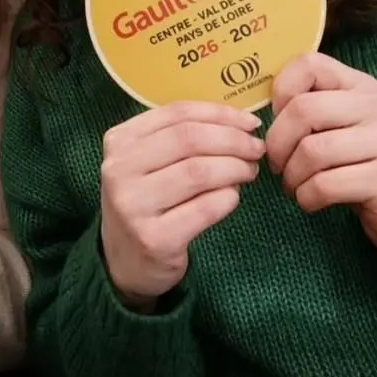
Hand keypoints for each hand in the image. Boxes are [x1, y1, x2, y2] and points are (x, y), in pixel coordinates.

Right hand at [100, 102, 264, 306]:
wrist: (124, 262)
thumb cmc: (145, 202)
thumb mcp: (148, 162)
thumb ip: (181, 139)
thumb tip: (240, 124)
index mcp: (119, 141)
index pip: (176, 113)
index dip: (220, 114)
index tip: (250, 122)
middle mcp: (119, 169)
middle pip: (189, 139)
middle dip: (233, 140)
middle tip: (256, 149)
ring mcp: (133, 205)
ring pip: (199, 172)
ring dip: (235, 168)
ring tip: (249, 171)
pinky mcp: (153, 238)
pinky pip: (205, 208)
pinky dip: (228, 198)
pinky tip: (233, 197)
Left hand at [266, 52, 376, 251]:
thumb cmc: (359, 162)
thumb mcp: (338, 125)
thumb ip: (308, 107)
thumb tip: (256, 112)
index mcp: (362, 85)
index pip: (310, 64)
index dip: (281, 91)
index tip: (276, 120)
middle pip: (305, 110)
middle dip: (278, 143)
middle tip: (277, 165)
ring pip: (313, 151)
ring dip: (291, 176)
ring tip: (293, 186)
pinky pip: (326, 184)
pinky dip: (306, 196)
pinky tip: (309, 200)